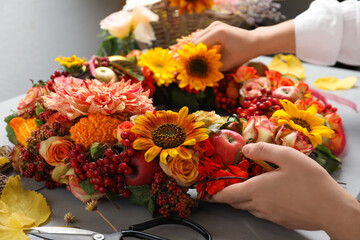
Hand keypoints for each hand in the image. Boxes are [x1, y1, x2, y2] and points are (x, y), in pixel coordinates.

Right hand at [191, 20, 295, 70]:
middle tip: (192, 66)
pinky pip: (202, 37)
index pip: (197, 45)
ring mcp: (214, 25)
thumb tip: (197, 73)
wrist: (255, 42)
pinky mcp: (215, 27)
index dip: (192, 57)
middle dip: (193, 54)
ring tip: (197, 62)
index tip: (190, 68)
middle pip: (195, 41)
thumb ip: (211, 67)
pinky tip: (203, 56)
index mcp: (217, 33)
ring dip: (196, 50)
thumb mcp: (226, 64)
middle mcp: (214, 26)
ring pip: (197, 38)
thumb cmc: (243, 53)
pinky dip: (201, 46)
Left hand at [206, 142, 359, 239]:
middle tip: (224, 187)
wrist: (332, 209)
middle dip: (227, 195)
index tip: (206, 193)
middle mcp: (260, 205)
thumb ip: (264, 151)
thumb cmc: (311, 182)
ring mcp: (270, 215)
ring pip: (249, 208)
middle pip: (236, 202)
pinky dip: (258, 204)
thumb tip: (246, 149)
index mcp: (257, 189)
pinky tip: (269, 195)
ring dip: (243, 199)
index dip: (214, 194)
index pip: (227, 194)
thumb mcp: (287, 157)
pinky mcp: (281, 220)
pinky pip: (262, 212)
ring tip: (247, 187)